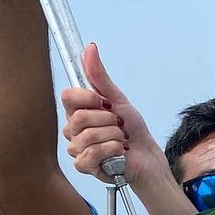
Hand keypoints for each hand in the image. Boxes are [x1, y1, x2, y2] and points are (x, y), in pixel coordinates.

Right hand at [60, 42, 167, 186]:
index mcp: (77, 111)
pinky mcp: (84, 166)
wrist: (147, 156)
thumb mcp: (118, 99)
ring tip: (120, 141)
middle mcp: (73, 129)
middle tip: (119, 126)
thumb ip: (100, 76)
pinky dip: (111, 151)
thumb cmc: (133, 130)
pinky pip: (90, 154)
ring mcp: (77, 148)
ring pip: (88, 136)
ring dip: (113, 137)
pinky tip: (119, 152)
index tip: (106, 103)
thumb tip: (90, 47)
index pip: (68, 96)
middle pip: (79, 117)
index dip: (89, 98)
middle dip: (108, 120)